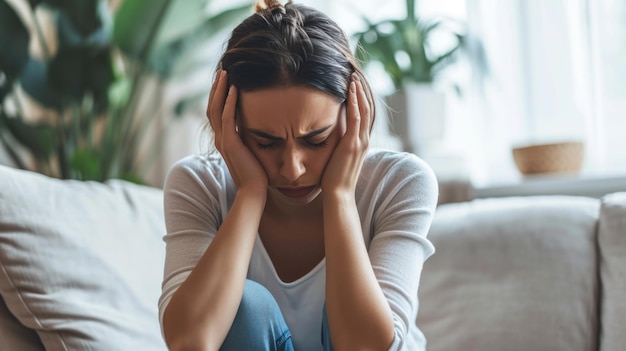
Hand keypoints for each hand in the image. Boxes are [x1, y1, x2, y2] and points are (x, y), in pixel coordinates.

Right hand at [207, 70, 267, 194]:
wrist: (254, 191)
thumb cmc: (256, 174)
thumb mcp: (252, 151)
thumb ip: (250, 138)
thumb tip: (258, 126)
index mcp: (224, 140)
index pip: (216, 112)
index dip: (218, 96)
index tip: (224, 80)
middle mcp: (220, 139)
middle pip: (212, 107)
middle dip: (216, 88)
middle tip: (222, 71)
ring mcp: (223, 141)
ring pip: (216, 109)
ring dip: (220, 90)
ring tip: (225, 74)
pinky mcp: (231, 143)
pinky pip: (228, 118)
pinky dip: (230, 102)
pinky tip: (235, 89)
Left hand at [321, 74, 370, 195]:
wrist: (338, 194)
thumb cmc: (334, 180)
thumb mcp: (338, 160)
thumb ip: (338, 149)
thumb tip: (329, 142)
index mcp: (361, 143)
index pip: (363, 117)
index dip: (360, 101)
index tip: (353, 87)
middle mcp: (364, 140)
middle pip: (366, 109)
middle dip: (361, 92)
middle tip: (354, 76)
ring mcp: (360, 142)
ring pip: (363, 110)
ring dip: (358, 93)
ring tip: (352, 79)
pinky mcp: (352, 143)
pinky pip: (355, 118)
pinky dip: (354, 103)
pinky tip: (350, 91)